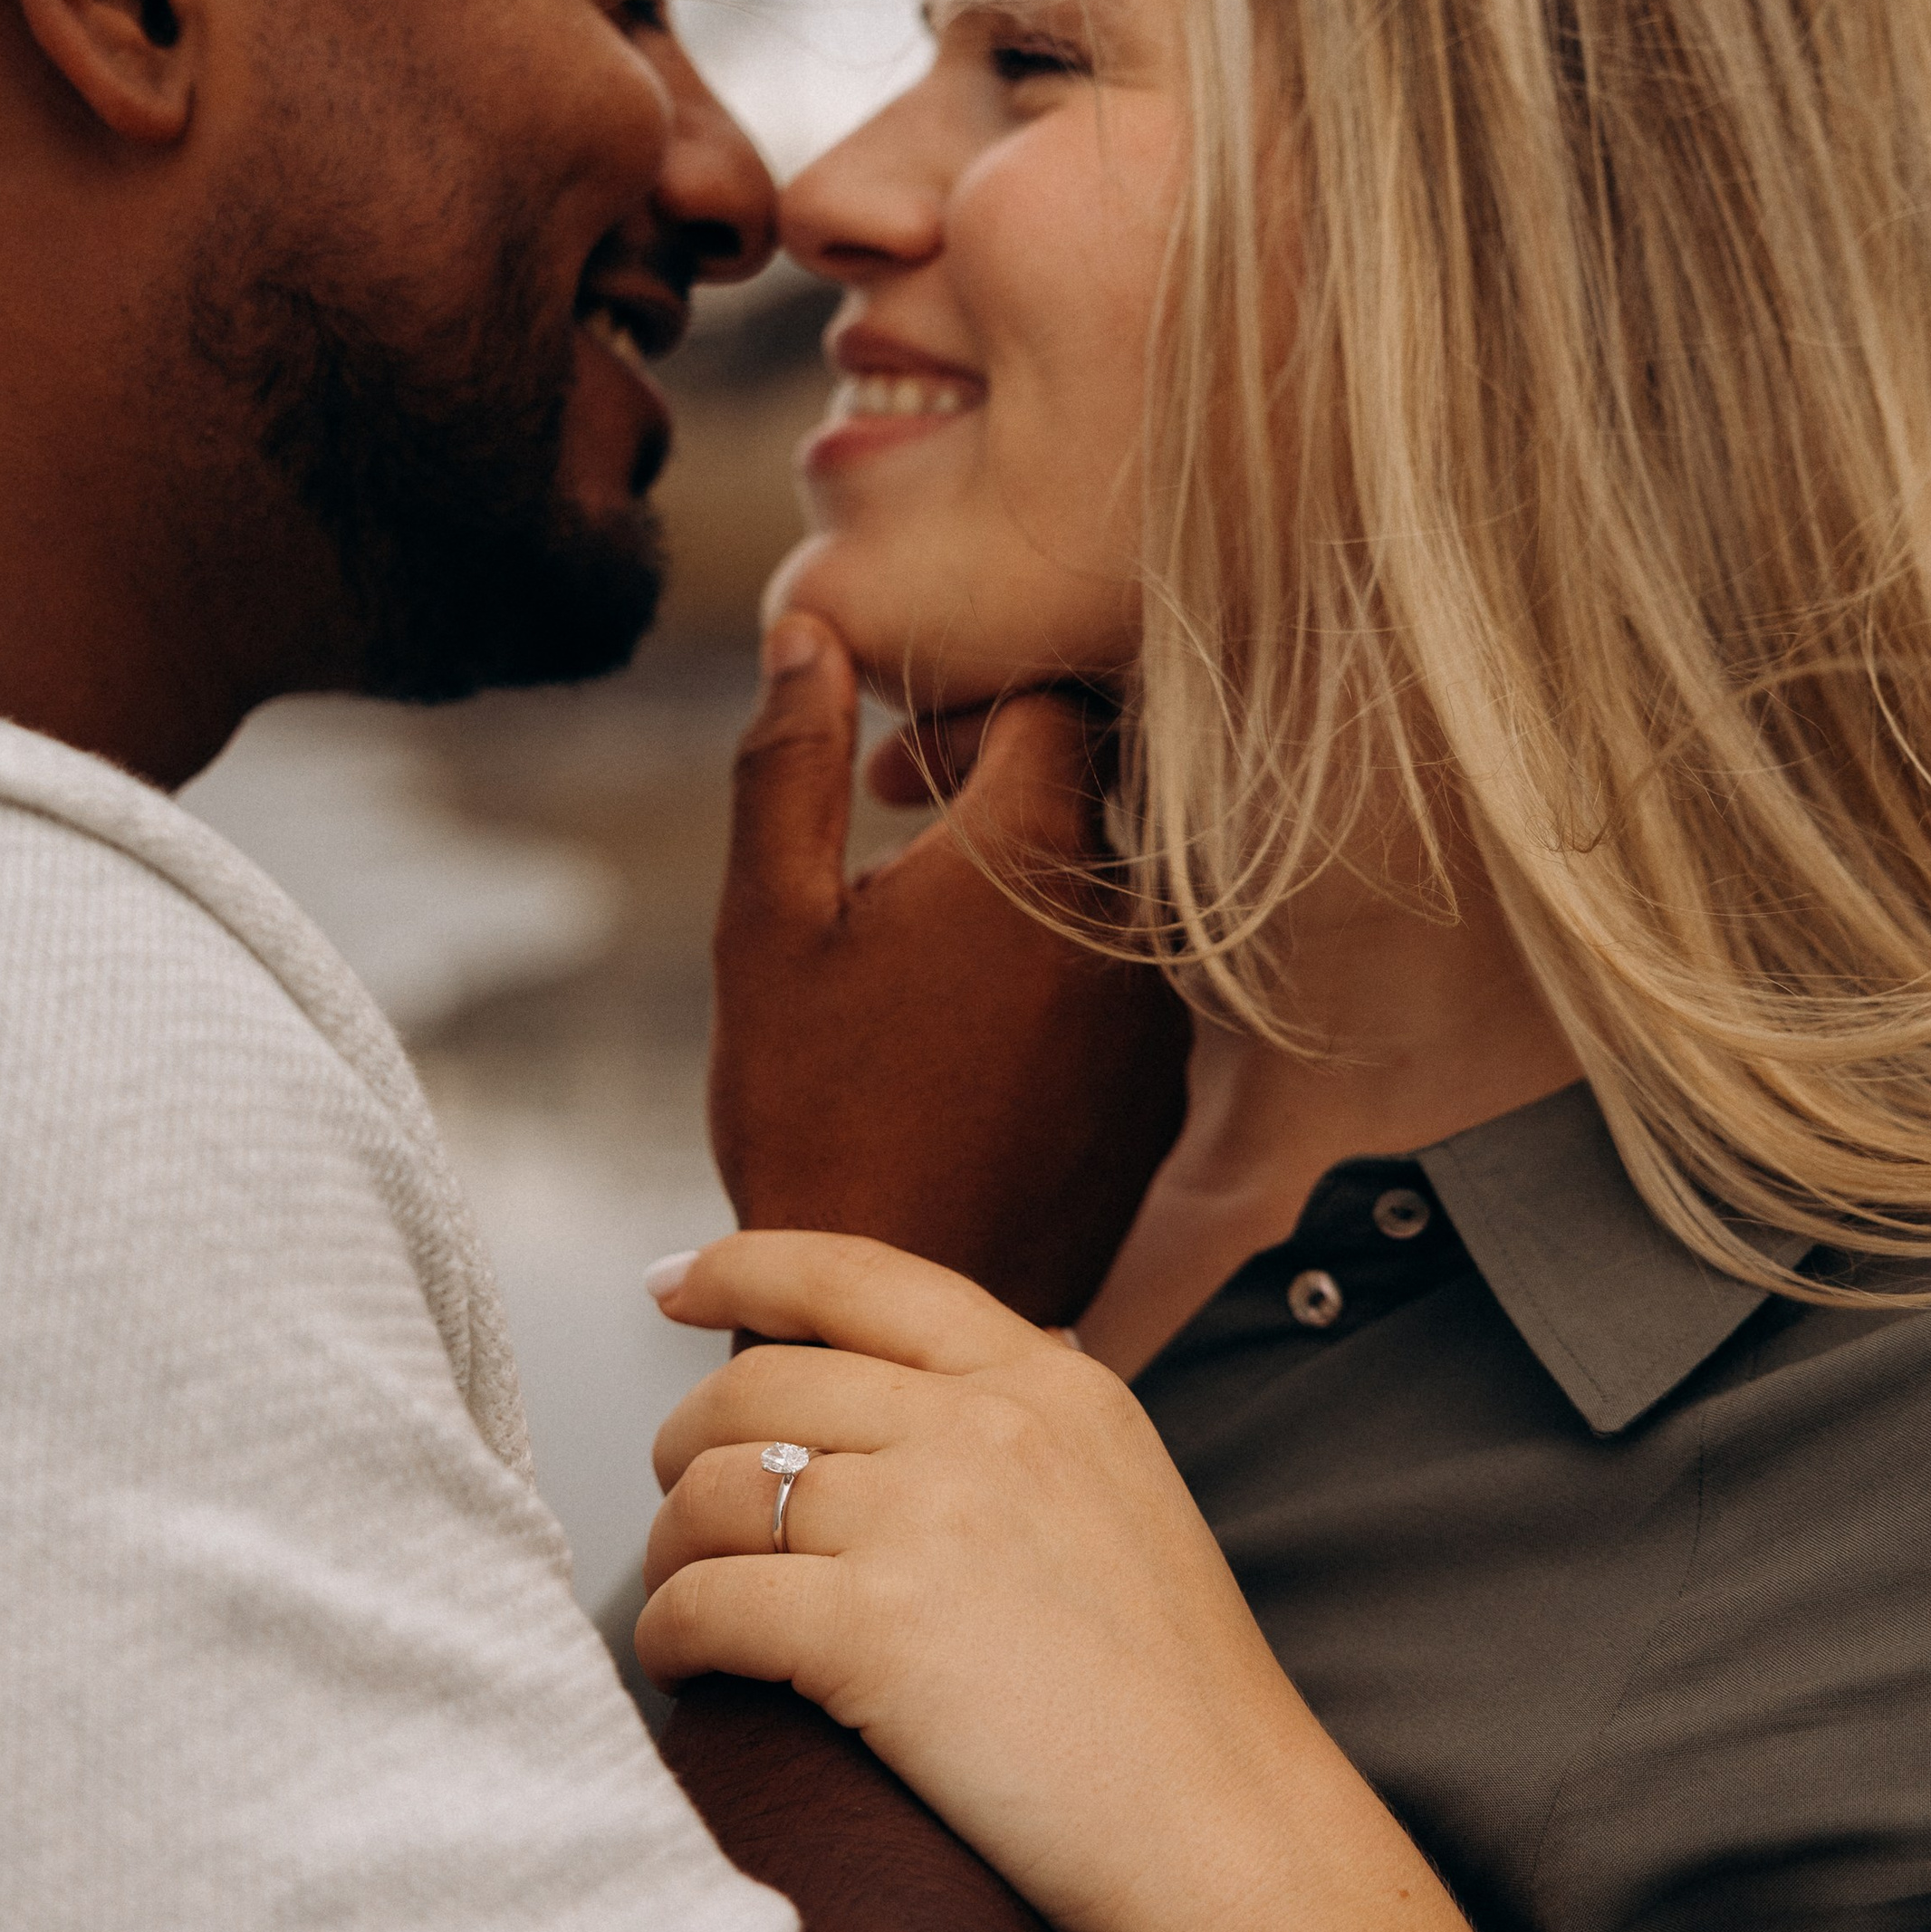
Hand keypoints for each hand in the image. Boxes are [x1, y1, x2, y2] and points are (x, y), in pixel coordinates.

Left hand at [638, 1226, 1307, 1931]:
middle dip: (685, 1442)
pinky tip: (686, 1669)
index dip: (743, 1268)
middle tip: (675, 1501)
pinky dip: (669, 1636)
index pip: (857, 1277)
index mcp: (1047, 1383)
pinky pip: (706, 1604)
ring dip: (671, 1550)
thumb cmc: (1182, 1705)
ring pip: (716, 1493)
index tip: (673, 1285)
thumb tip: (913, 1386)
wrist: (1231, 1836)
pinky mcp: (873, 1631)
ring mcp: (927, 1521)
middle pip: (757, 1386)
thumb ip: (1024, 1427)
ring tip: (684, 1599)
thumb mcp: (1124, 1492)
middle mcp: (984, 1426)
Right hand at [709, 616, 1191, 1323]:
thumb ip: (788, 760)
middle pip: (1092, 790)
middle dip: (995, 787)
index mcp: (1036, 853)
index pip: (1049, 700)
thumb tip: (807, 632)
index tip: (893, 766)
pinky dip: (1059, 980)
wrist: (888, 1299)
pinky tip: (970, 1039)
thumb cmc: (814, 1111)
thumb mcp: (768, 922)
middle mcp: (1129, 923)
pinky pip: (1126, 989)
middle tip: (894, 833)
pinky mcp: (1163, 1095)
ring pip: (1109, 892)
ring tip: (922, 951)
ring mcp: (1160, 1015)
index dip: (966, 705)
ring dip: (1028, 889)